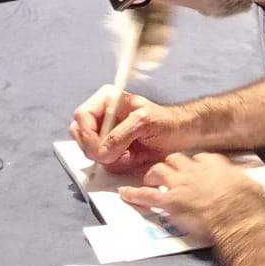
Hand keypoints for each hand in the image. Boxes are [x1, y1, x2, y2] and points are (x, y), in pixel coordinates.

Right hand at [70, 85, 204, 174]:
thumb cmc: (167, 122)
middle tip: (118, 154)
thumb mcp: (144, 122)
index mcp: (106, 101)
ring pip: (91, 151)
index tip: (102, 151)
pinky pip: (103, 162)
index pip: (82, 117)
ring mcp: (106, 134)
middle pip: (80, 135)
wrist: (183, 135)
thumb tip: (101, 153)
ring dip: (110, 158)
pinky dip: (117, 164)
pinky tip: (134, 158)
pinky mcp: (113, 150)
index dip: (88, 136)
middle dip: (97, 148)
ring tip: (132, 154)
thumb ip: (120, 135)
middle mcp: (102, 116)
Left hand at [119, 153, 264, 243]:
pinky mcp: (169, 201)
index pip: (198, 158)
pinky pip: (147, 195)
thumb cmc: (248, 204)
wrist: (238, 217)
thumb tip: (248, 184)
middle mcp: (192, 168)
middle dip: (169, 165)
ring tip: (147, 180)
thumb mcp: (249, 184)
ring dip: (151, 175)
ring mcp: (179, 183)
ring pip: (157, 171)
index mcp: (213, 163)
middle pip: (174, 160)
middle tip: (166, 173)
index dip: (192, 165)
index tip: (192, 170)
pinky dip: (134, 194)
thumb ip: (242, 181)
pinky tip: (125, 194)